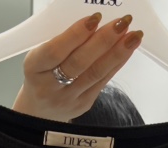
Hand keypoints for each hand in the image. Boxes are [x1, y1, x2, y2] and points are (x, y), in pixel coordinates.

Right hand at [13, 13, 143, 121]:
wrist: (40, 109)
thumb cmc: (41, 74)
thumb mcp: (40, 55)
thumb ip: (61, 42)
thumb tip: (94, 22)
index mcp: (34, 68)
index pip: (55, 51)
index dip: (76, 34)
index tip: (95, 18)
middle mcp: (50, 87)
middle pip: (79, 63)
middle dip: (103, 41)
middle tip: (121, 23)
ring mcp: (68, 98)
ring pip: (95, 73)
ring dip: (116, 52)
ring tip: (133, 35)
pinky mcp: (83, 104)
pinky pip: (103, 81)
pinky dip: (117, 63)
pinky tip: (128, 49)